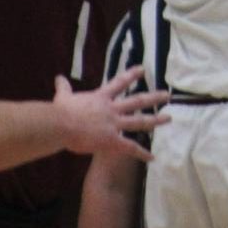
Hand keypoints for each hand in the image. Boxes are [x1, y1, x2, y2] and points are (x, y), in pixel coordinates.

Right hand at [51, 67, 167, 160]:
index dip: (131, 75)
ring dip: (155, 120)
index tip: (143, 69)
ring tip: (169, 118)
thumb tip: (58, 77)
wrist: (62, 125)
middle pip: (137, 101)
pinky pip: (130, 147)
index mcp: (101, 97)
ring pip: (140, 121)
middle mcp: (112, 109)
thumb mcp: (63, 96)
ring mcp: (114, 124)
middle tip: (167, 95)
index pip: (119, 82)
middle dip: (153, 98)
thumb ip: (64, 87)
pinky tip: (152, 158)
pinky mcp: (113, 140)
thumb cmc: (61, 111)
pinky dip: (142, 153)